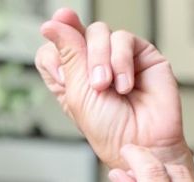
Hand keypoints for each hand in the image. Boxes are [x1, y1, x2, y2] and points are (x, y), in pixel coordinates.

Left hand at [36, 9, 187, 169]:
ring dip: (102, 60)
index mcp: (71, 79)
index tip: (59, 68)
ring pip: (99, 32)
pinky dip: (121, 61)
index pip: (52, 49)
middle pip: (76, 33)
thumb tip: (51, 24)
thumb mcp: (77, 94)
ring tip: (108, 87)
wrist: (142, 143)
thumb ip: (67, 55)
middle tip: (95, 84)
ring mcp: (116, 58)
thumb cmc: (110, 131)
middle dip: (83, 56)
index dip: (53, 52)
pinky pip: (124, 39)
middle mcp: (92, 65)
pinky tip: (125, 85)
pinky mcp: (140, 54)